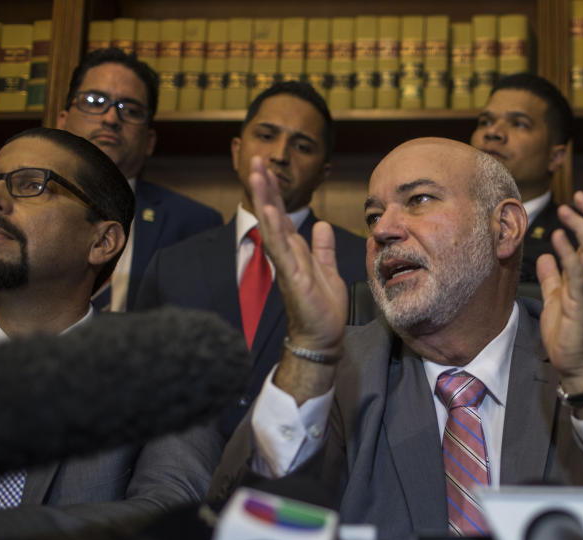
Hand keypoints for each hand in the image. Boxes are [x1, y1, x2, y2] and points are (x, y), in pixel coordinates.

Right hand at [249, 155, 347, 353]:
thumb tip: (321, 226)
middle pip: (273, 214)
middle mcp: (286, 254)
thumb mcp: (327, 269)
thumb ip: (323, 248)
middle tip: (255, 159)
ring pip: (272, 225)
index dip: (275, 192)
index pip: (282, 215)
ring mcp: (286, 264)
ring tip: (257, 174)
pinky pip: (280, 249)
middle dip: (265, 186)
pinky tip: (267, 210)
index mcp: (295, 251)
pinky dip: (273, 229)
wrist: (322, 337)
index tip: (267, 168)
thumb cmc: (323, 308)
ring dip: (264, 199)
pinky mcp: (291, 277)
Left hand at [537, 191, 582, 404]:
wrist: (575, 365)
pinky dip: (568, 253)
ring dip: (581, 228)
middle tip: (582, 195)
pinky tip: (558, 237)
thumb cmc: (567, 335)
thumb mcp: (554, 300)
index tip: (581, 200)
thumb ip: (551, 278)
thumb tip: (545, 257)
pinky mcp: (579, 304)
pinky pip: (576, 274)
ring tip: (568, 209)